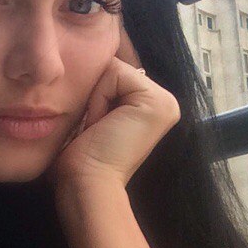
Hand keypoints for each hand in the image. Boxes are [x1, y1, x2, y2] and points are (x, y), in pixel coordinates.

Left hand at [48, 23, 180, 192]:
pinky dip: (99, 98)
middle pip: (113, 68)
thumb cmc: (81, 160)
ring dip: (95, 97)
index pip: (113, 74)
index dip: (93, 93)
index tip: (92, 127)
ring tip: (98, 128)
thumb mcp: (93, 116)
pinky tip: (102, 124)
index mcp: (150, 106)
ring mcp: (166, 102)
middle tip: (94, 129)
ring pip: (112, 68)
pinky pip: (114, 73)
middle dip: (95, 94)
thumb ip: (101, 89)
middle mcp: (164, 102)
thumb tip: (92, 62)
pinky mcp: (158, 102)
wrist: (88, 184)